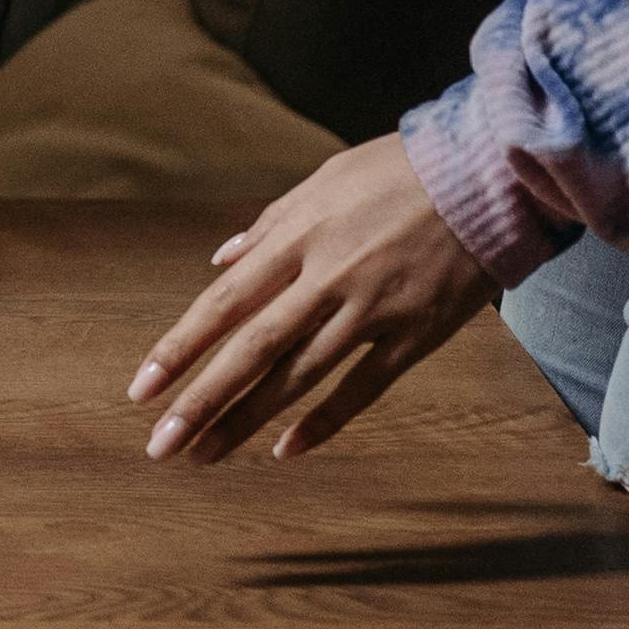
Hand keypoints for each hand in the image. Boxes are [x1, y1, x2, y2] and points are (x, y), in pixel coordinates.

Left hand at [129, 133, 500, 464]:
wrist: (486, 175)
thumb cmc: (398, 172)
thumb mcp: (322, 182)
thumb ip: (268, 226)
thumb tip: (221, 259)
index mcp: (296, 238)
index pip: (223, 303)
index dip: (180, 348)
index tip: (141, 389)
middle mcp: (325, 278)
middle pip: (252, 349)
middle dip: (201, 400)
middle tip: (160, 446)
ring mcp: (371, 310)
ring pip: (298, 376)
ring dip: (248, 419)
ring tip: (206, 455)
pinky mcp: (415, 334)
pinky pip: (363, 387)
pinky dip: (324, 421)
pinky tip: (286, 450)